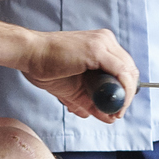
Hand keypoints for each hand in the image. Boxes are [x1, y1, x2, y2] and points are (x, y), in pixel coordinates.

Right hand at [20, 28, 137, 122]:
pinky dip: (123, 91)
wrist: (29, 55)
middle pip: (130, 70)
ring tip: (114, 111)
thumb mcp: (75, 90)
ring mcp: (103, 43)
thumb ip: (92, 102)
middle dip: (127, 95)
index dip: (125, 90)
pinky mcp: (97, 50)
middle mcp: (106, 40)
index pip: (124, 68)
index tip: (117, 108)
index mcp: (102, 45)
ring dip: (126, 96)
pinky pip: (121, 73)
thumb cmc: (46, 68)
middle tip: (117, 112)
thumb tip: (109, 117)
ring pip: (129, 72)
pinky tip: (115, 104)